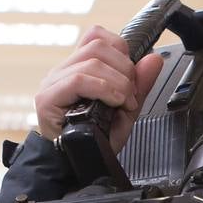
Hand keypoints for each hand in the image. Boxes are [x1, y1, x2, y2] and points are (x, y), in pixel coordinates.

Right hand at [34, 25, 164, 151]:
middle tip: (129, 96)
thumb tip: (154, 59)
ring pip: (91, 61)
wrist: (79, 166)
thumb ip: (139, 85)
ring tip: (122, 103)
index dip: (120, 50)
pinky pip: (78, 79)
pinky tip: (112, 103)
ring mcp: (53, 83)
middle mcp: (62, 72)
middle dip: (124, 68)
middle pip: (98, 46)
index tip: (130, 77)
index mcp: (77, 68)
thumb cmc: (96, 141)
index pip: (96, 36)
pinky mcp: (48, 98)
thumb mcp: (125, 110)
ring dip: (117, 82)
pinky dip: (103, 89)